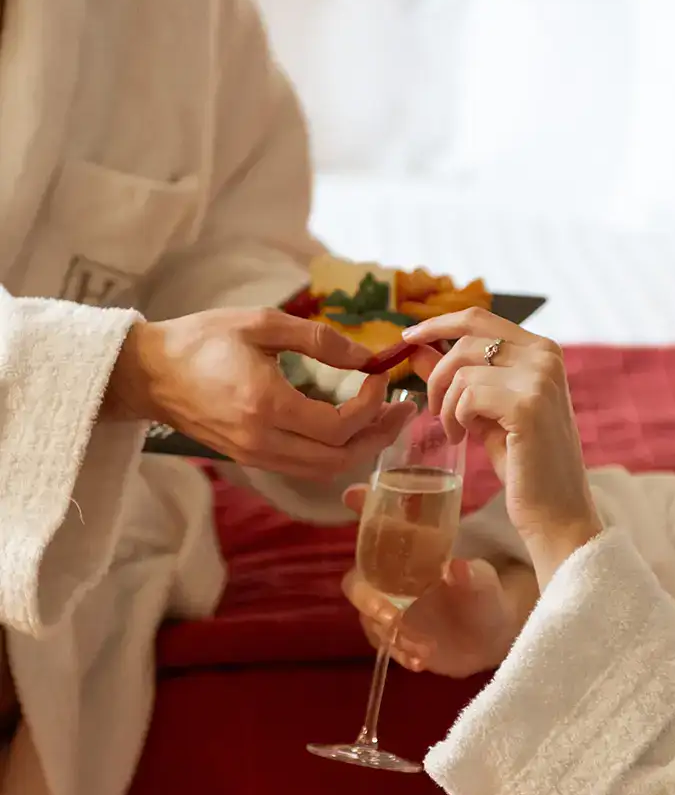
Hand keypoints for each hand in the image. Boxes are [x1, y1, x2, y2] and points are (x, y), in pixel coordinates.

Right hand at [105, 308, 414, 478]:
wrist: (151, 374)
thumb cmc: (203, 340)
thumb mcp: (262, 324)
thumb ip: (319, 339)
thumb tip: (365, 357)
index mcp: (265, 404)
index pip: (339, 425)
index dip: (371, 404)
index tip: (379, 375)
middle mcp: (262, 440)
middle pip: (339, 458)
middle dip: (378, 436)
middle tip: (402, 409)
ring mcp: (255, 455)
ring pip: (324, 470)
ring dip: (360, 449)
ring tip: (383, 420)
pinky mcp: (250, 458)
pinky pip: (304, 467)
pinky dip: (334, 453)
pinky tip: (347, 429)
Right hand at [341, 485, 538, 677]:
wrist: (489, 635)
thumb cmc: (483, 593)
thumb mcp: (484, 584)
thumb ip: (473, 576)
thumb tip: (457, 567)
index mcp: (410, 545)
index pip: (378, 519)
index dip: (361, 504)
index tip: (352, 494)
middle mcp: (389, 571)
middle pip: (358, 578)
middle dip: (368, 597)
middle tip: (392, 617)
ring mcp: (386, 603)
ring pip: (366, 614)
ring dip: (387, 630)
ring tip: (423, 648)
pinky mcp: (390, 633)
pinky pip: (380, 642)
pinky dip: (396, 651)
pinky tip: (418, 661)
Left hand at [403, 309, 601, 583]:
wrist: (555, 510)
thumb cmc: (522, 463)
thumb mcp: (483, 410)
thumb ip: (456, 377)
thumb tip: (417, 348)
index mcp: (540, 350)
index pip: (478, 318)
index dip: (436, 324)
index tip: (407, 338)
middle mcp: (545, 355)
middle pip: (463, 342)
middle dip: (436, 377)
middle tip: (434, 412)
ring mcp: (540, 376)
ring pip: (461, 371)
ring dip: (446, 406)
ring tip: (457, 432)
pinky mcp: (528, 403)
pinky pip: (467, 395)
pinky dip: (456, 418)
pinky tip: (465, 439)